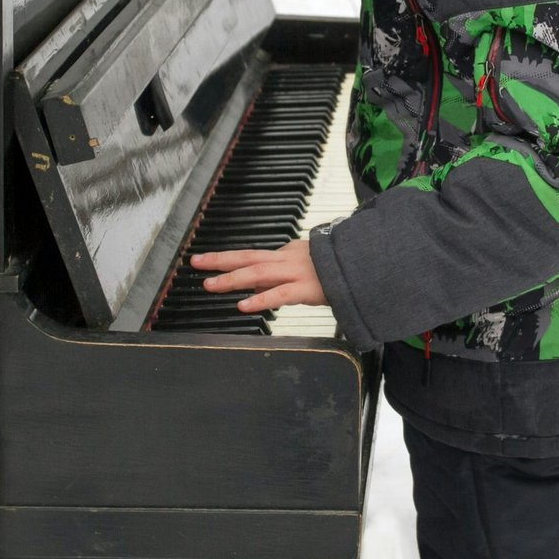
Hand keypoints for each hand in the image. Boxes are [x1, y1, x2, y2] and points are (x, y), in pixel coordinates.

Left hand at [189, 239, 326, 314]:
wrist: (363, 266)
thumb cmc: (335, 268)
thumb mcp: (305, 264)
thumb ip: (281, 273)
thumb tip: (256, 283)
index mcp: (287, 253)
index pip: (252, 256)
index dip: (228, 259)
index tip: (207, 262)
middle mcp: (287, 258)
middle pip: (248, 257)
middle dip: (220, 260)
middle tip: (196, 263)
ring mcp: (296, 272)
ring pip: (258, 273)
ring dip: (232, 278)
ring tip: (211, 285)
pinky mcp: (306, 289)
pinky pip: (279, 294)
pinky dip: (260, 299)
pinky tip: (243, 305)